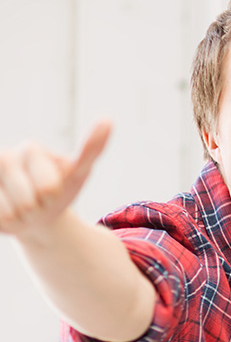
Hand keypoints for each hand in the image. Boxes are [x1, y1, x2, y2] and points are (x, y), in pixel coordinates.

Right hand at [0, 120, 110, 238]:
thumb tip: (108, 118)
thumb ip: (92, 148)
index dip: (53, 194)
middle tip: (37, 202)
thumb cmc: (58, 191)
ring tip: (21, 209)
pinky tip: (5, 212)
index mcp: (31, 150)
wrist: (34, 215)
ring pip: (7, 212)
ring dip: (18, 219)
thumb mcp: (78, 172)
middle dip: (36, 209)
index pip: (48, 186)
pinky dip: (4, 223)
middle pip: (27, 202)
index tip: (54, 189)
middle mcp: (4, 157)